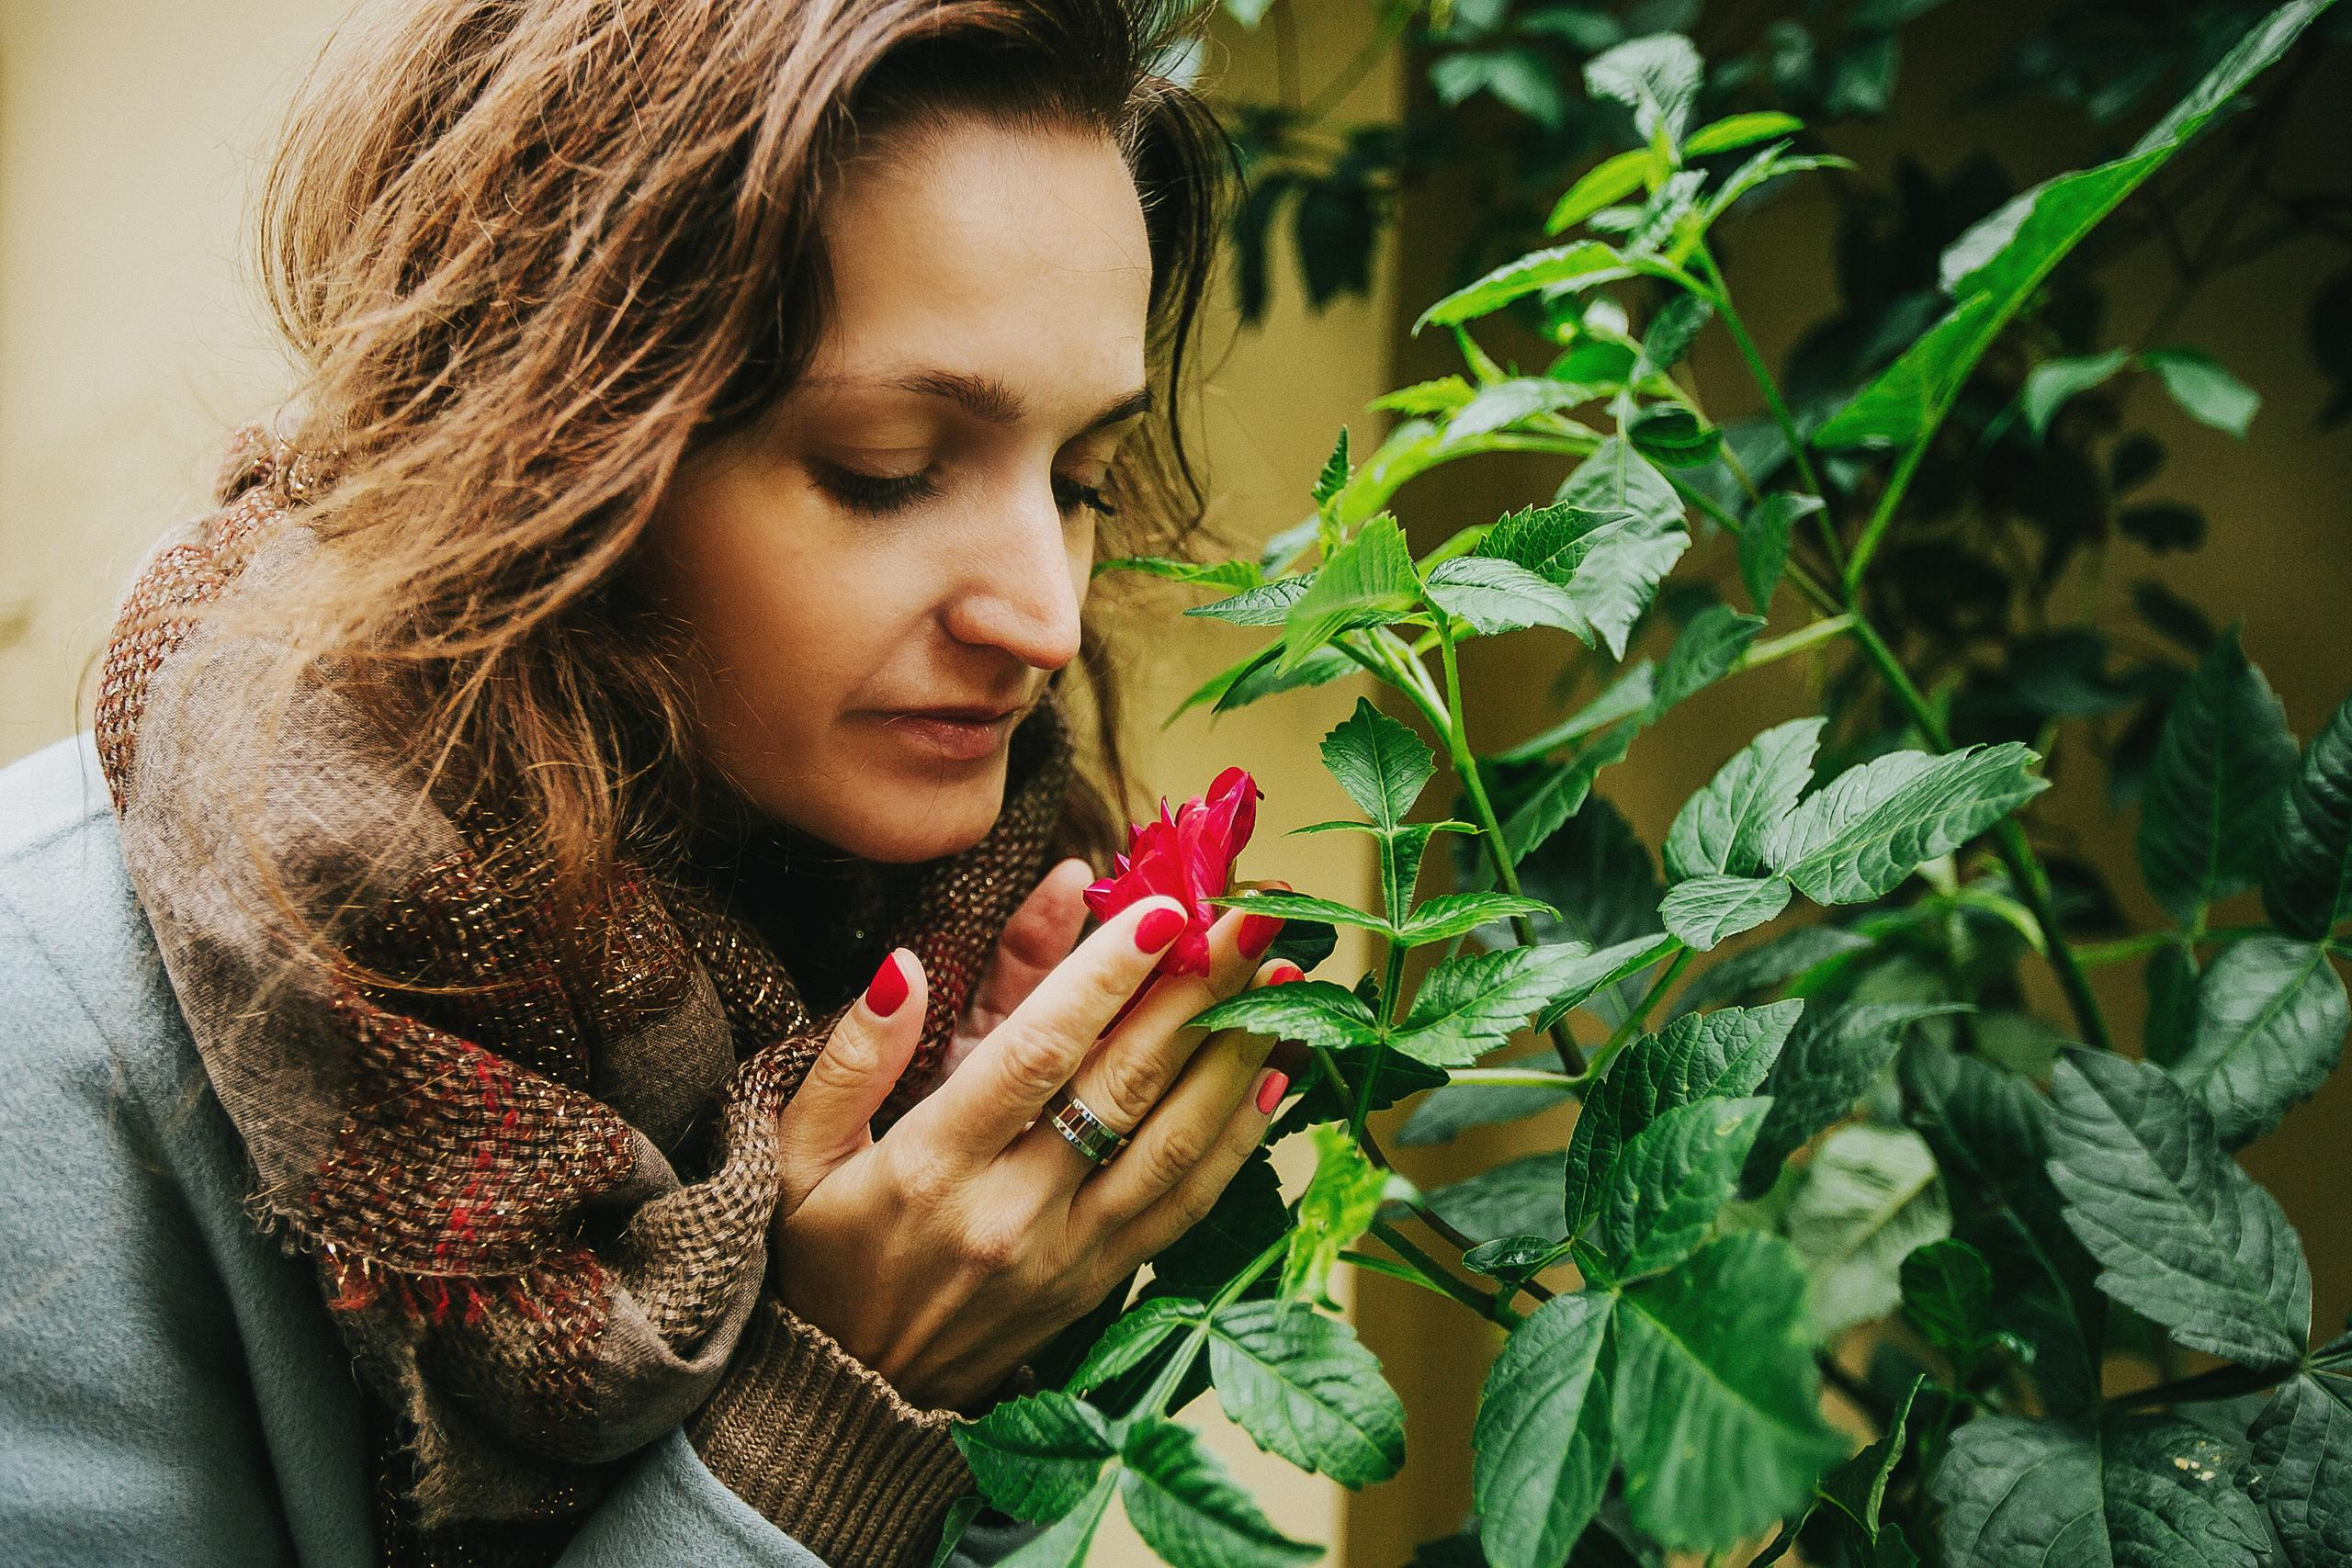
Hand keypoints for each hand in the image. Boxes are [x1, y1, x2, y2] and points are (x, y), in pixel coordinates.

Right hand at [766, 892, 1297, 1412]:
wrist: (847, 1401)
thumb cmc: (819, 1257)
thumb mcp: (799, 1154)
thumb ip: (854, 1056)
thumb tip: (905, 964)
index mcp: (931, 1166)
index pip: (1035, 1053)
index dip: (1105, 977)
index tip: (1163, 908)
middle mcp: (1010, 1213)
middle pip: (1123, 1087)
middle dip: (1196, 994)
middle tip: (1251, 918)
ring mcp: (1065, 1256)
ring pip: (1171, 1146)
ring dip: (1234, 1059)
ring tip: (1285, 983)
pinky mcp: (1098, 1288)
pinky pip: (1182, 1208)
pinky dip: (1236, 1142)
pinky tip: (1274, 1079)